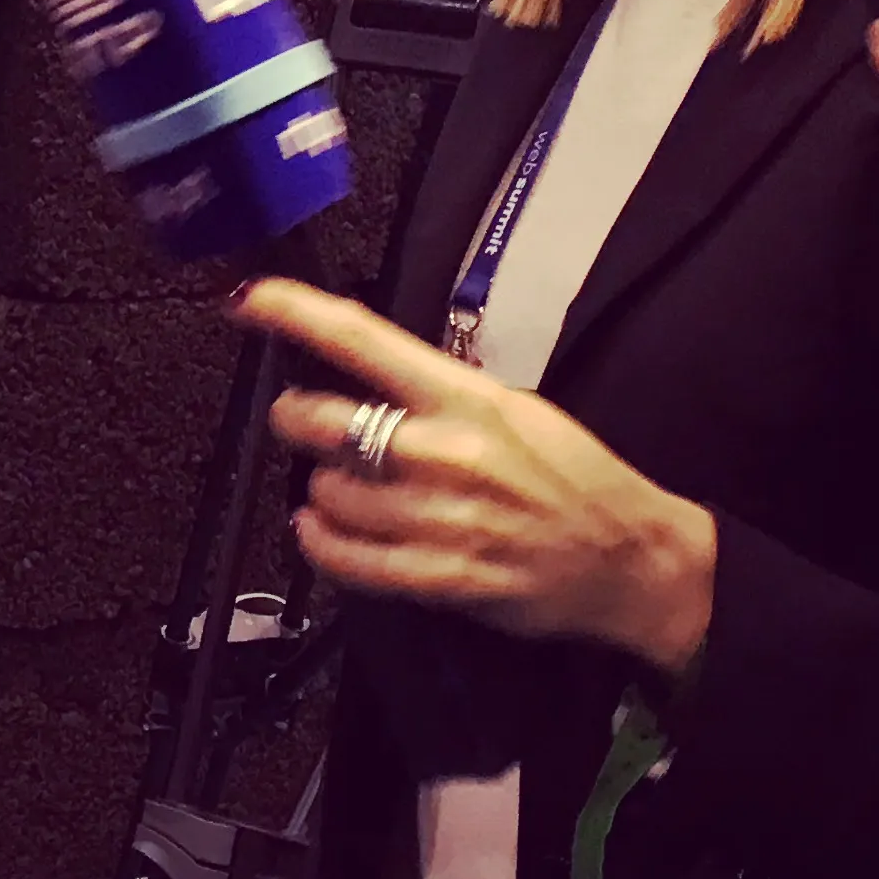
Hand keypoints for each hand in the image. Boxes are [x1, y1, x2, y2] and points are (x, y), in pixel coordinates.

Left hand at [233, 279, 717, 677]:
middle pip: (324, 423)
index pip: (363, 340)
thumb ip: (438, 395)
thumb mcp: (512, 408)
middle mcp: (446, 453)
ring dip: (321, 490)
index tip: (250, 299)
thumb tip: (363, 378)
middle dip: (297, 418)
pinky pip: (347, 560)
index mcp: (466, 397)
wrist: (628, 558)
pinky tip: (321, 530)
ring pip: (327, 494)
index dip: (296, 314)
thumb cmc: (571, 475)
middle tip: (300, 419)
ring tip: (343, 487)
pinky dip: (321, 543)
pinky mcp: (440, 579)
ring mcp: (440, 519)